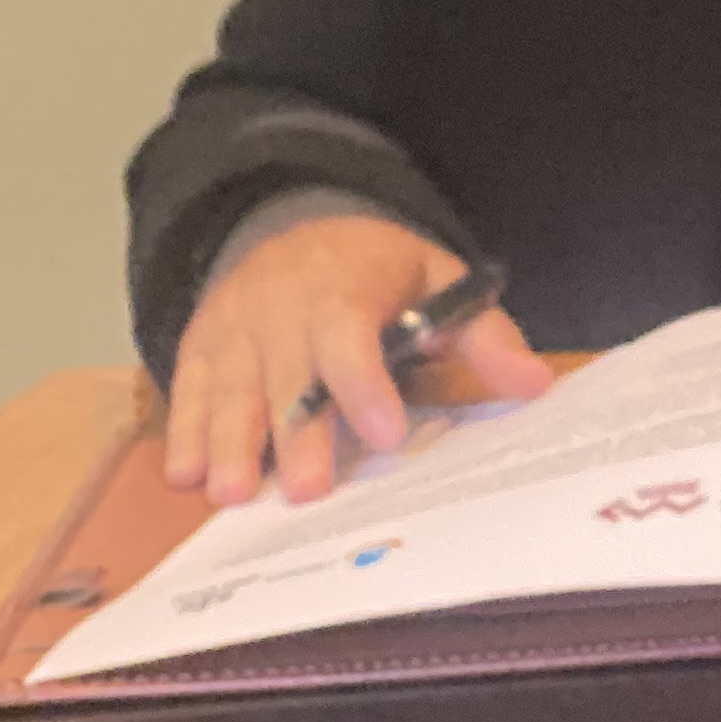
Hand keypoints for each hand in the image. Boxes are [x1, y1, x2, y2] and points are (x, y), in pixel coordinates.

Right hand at [165, 214, 553, 507]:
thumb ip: (483, 336)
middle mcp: (280, 310)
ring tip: (235, 494)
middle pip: (287, 377)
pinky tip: (188, 474)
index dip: (363, 384)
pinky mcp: (200, 348)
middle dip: (297, 435)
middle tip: (308, 491)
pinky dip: (186, 432)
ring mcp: (234, 331)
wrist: (292, 227)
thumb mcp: (439, 282)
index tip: (384, 435)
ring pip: (229, 389)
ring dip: (230, 443)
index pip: (349, 336)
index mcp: (345, 289)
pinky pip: (187, 391)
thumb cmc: (378, 272)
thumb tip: (534, 384)